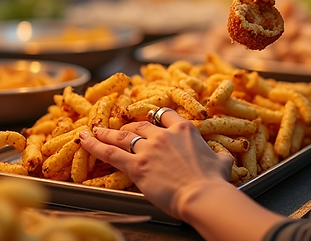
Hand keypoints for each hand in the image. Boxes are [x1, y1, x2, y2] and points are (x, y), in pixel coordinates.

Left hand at [79, 109, 232, 220]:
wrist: (202, 195)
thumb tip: (225, 158)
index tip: (148, 118)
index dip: (154, 116)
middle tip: (119, 128)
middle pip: (140, 124)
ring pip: (122, 136)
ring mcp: (148, 148)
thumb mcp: (222, 163)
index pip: (165, 114)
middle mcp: (164, 134)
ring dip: (106, 132)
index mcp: (184, 130)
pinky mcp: (136, 166)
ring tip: (94, 131)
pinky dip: (95, 145)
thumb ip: (220, 157)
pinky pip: (110, 152)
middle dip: (128, 126)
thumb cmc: (213, 182)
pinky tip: (85, 140)